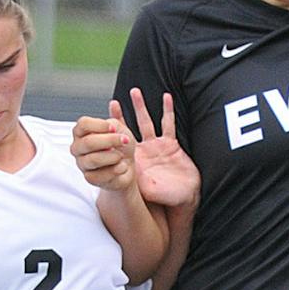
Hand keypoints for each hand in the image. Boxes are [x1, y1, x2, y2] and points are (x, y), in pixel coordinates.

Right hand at [71, 113, 135, 191]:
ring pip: (94, 159)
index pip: (83, 124)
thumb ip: (114, 121)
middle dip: (110, 141)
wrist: (127, 166)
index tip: (113, 128)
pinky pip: (101, 175)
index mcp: (82, 132)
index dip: (100, 125)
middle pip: (88, 142)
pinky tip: (121, 167)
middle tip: (123, 141)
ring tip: (121, 156)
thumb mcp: (119, 128)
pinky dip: (116, 169)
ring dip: (113, 157)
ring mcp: (82, 164)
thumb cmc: (120, 147)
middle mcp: (79, 147)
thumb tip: (112, 119)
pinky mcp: (90, 178)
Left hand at [124, 88, 199, 215]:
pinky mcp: (171, 143)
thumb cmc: (166, 197)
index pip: (120, 142)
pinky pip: (168, 124)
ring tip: (134, 92)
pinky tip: (166, 97)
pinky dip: (167, 110)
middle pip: (129, 129)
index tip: (104, 118)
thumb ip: (141, 183)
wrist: (184, 197)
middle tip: (113, 101)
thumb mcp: (151, 191)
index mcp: (136, 161)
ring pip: (146, 122)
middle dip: (121, 115)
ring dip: (140, 107)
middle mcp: (144, 151)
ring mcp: (157, 146)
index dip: (113, 131)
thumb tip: (133, 176)